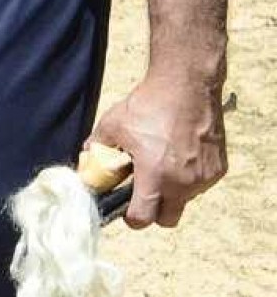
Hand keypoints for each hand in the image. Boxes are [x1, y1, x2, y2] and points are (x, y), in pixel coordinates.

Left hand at [89, 68, 227, 227]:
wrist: (186, 87)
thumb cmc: (147, 105)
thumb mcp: (112, 125)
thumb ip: (98, 147)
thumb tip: (88, 160)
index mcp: (155, 176)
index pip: (143, 218)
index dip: (131, 218)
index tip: (126, 210)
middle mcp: (182, 183)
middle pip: (168, 219)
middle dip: (154, 212)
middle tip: (144, 192)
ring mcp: (203, 178)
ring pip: (185, 200)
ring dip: (172, 191)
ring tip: (161, 162)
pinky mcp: (218, 169)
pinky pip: (200, 184)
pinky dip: (188, 177)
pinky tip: (179, 153)